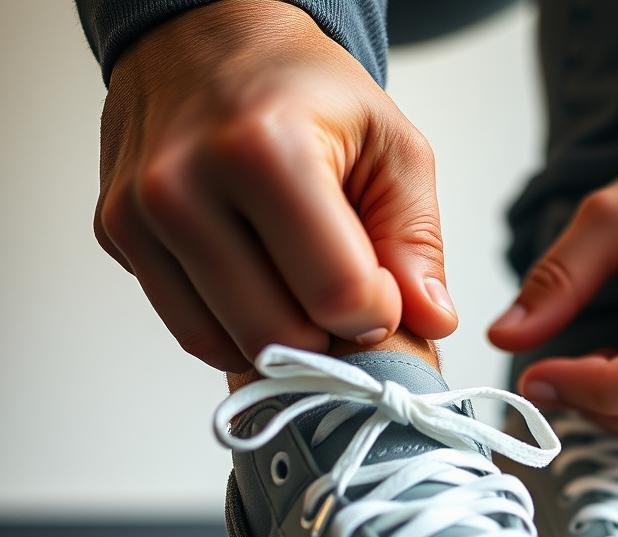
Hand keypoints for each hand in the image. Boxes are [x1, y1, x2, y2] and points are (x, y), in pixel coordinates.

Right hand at [95, 0, 456, 371]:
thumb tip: (433, 321)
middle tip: (342, 296)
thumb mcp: (392, 148)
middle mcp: (183, 185)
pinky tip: (261, 291)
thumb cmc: (306, 93)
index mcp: (264, 151)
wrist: (206, 39)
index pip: (336, 294)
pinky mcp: (117, 238)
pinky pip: (193, 333)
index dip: (377, 313)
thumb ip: (416, 241)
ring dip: (283, 341)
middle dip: (328, 336)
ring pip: (231, 349)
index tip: (382, 292)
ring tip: (302, 289)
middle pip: (280, 337)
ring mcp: (138, 216)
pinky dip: (238, 333)